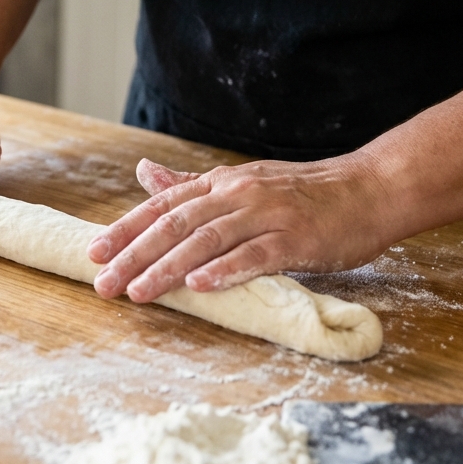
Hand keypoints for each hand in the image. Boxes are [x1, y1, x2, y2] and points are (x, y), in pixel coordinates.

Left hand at [87, 154, 392, 301]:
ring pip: (206, 241)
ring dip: (168, 268)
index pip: (162, 205)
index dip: (125, 228)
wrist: (369, 189)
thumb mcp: (243, 182)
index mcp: (221, 183)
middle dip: (134, 255)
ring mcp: (267, 215)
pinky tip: (199, 286)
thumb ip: (193, 185)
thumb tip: (145, 173)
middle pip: (175, 224)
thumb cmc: (305, 193)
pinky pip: (256, 256)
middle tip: (103, 283)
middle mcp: (237, 194)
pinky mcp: (296, 239)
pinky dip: (225, 270)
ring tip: (138, 291)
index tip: (93, 252)